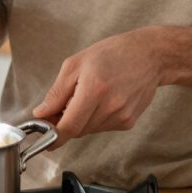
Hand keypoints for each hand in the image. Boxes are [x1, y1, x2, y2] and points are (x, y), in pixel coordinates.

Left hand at [32, 29, 163, 146]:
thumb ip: (57, 93)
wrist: (150, 56)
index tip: (44, 138)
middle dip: (66, 121)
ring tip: (90, 95)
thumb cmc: (113, 54)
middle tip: (67, 102)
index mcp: (94, 90)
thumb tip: (41, 114)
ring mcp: (121, 117)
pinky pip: (102, 127)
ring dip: (82, 119)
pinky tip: (104, 99)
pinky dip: (96, 118)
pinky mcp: (128, 122)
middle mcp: (110, 107)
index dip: (53, 136)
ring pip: (89, 130)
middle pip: (77, 130)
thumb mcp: (76, 64)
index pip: (69, 126)